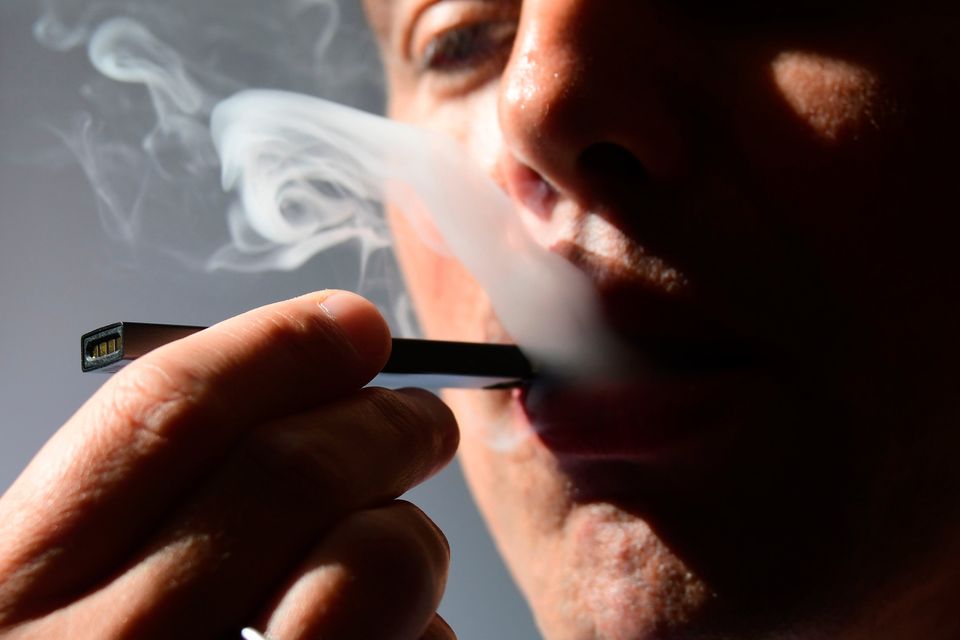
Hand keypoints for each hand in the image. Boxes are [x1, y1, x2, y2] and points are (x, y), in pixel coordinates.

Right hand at [0, 292, 458, 638]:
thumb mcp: (57, 617)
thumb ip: (137, 530)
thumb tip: (291, 413)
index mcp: (11, 594)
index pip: (166, 411)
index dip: (278, 348)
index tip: (352, 326)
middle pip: (287, 472)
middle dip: (381, 424)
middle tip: (421, 422)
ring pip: (370, 562)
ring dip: (413, 536)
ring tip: (407, 547)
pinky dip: (422, 637)